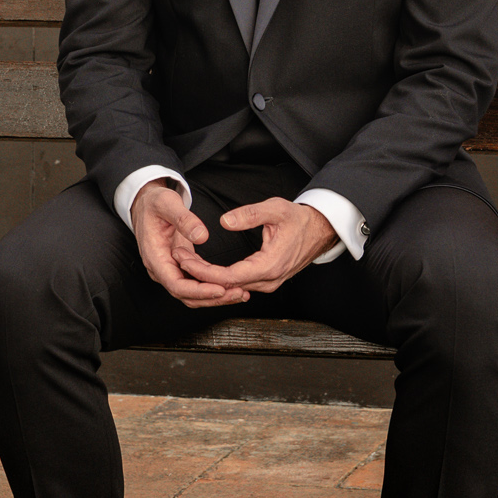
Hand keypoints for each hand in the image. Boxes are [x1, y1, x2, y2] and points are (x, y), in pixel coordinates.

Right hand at [130, 182, 250, 307]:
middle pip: (186, 295)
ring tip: (240, 293)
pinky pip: (196, 282)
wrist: (145, 203)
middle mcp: (161, 269)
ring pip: (192, 293)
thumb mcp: (166, 203)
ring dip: (215, 296)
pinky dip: (213, 286)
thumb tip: (202, 236)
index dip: (199, 291)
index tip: (221, 289)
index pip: (176, 285)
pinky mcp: (180, 266)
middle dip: (212, 298)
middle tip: (239, 293)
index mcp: (155, 257)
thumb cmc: (154, 202)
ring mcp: (170, 269)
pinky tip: (232, 284)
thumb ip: (183, 219)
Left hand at [177, 197, 337, 295]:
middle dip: (198, 274)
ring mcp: (268, 283)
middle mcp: (268, 280)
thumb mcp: (275, 209)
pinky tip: (203, 270)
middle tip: (177, 257)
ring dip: (207, 278)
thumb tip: (225, 221)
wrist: (320, 231)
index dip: (202, 271)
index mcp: (269, 266)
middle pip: (225, 286)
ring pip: (231, 288)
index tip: (184, 259)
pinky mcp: (266, 281)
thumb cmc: (298, 219)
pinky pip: (238, 285)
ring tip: (185, 261)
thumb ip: (250, 214)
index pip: (228, 277)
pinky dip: (219, 279)